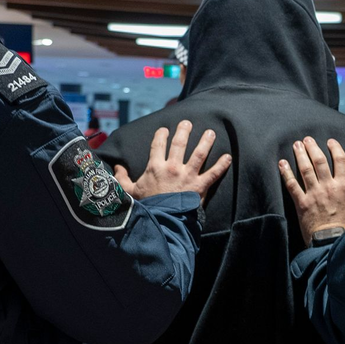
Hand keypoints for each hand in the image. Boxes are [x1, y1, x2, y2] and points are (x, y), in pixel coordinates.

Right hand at [115, 121, 231, 200]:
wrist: (161, 221)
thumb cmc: (145, 207)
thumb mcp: (129, 192)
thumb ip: (122, 178)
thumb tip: (116, 167)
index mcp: (155, 167)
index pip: (158, 145)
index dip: (161, 135)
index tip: (165, 129)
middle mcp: (173, 167)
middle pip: (180, 144)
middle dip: (184, 131)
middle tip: (188, 123)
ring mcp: (188, 176)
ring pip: (199, 154)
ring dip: (205, 142)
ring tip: (210, 132)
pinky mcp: (200, 186)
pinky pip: (213, 173)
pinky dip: (222, 165)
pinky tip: (228, 157)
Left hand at [279, 137, 344, 243]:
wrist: (332, 242)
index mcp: (344, 187)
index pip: (340, 160)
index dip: (335, 148)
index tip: (330, 141)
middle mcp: (328, 187)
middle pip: (319, 161)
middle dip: (313, 147)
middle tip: (307, 139)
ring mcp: (314, 194)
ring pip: (305, 169)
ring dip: (300, 155)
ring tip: (297, 145)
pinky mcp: (302, 203)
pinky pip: (292, 184)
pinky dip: (286, 172)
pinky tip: (282, 163)